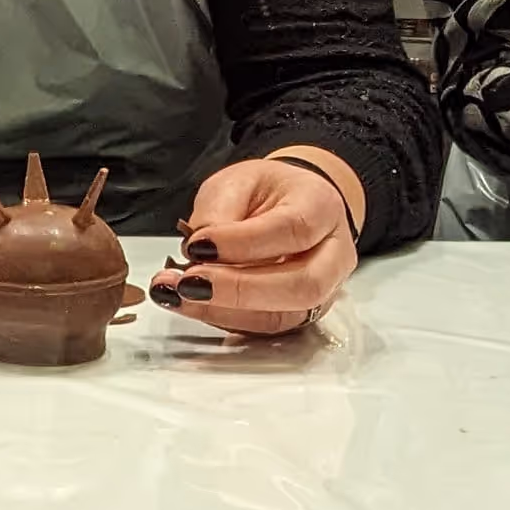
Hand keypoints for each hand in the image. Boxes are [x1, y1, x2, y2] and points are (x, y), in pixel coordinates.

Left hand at [156, 152, 359, 336]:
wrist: (288, 207)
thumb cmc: (267, 193)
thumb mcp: (237, 181)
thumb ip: (218, 212)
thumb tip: (198, 253)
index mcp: (322, 206)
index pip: (293, 229)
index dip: (244, 243)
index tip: (197, 245)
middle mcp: (333, 253)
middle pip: (302, 285)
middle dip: (238, 290)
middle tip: (189, 282)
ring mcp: (323, 291)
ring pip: (282, 316)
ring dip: (223, 311)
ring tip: (176, 293)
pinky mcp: (300, 315)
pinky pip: (264, 328)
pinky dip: (222, 319)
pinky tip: (189, 303)